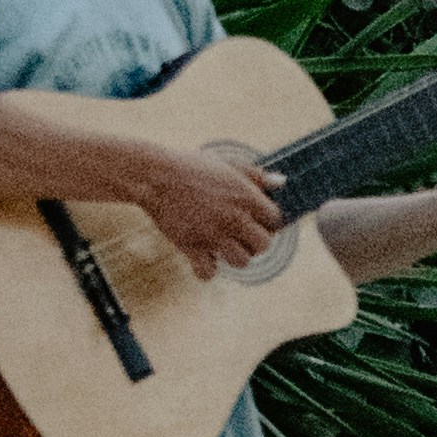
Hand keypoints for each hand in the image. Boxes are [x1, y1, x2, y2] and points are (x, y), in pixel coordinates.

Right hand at [99, 128, 283, 276]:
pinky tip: (203, 257)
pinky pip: (209, 272)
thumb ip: (255, 175)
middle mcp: (234, 218)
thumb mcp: (226, 164)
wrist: (154, 176)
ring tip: (223, 244)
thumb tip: (281, 182)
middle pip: (263, 245)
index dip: (269, 221)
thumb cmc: (190, 166)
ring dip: (235, 255)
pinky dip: (206, 269)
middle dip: (256, 242)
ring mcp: (214, 235)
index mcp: (245, 196)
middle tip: (242, 234)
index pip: (275, 220)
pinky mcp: (193, 247)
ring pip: (241, 262)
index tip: (258, 219)